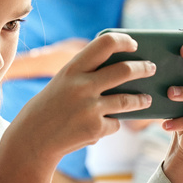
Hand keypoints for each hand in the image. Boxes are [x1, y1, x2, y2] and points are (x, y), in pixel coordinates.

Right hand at [6, 32, 155, 166]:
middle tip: (151, 68)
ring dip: (141, 100)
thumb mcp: (62, 84)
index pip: (105, 43)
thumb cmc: (48, 109)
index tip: (134, 44)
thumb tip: (123, 71)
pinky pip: (115, 124)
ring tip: (146, 99)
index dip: (123, 41)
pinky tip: (101, 127)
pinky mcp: (95, 129)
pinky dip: (111, 125)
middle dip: (143, 68)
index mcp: (72, 70)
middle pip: (125, 70)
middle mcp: (82, 86)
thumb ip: (86, 76)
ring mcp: (90, 108)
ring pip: (128, 100)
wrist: (31, 141)